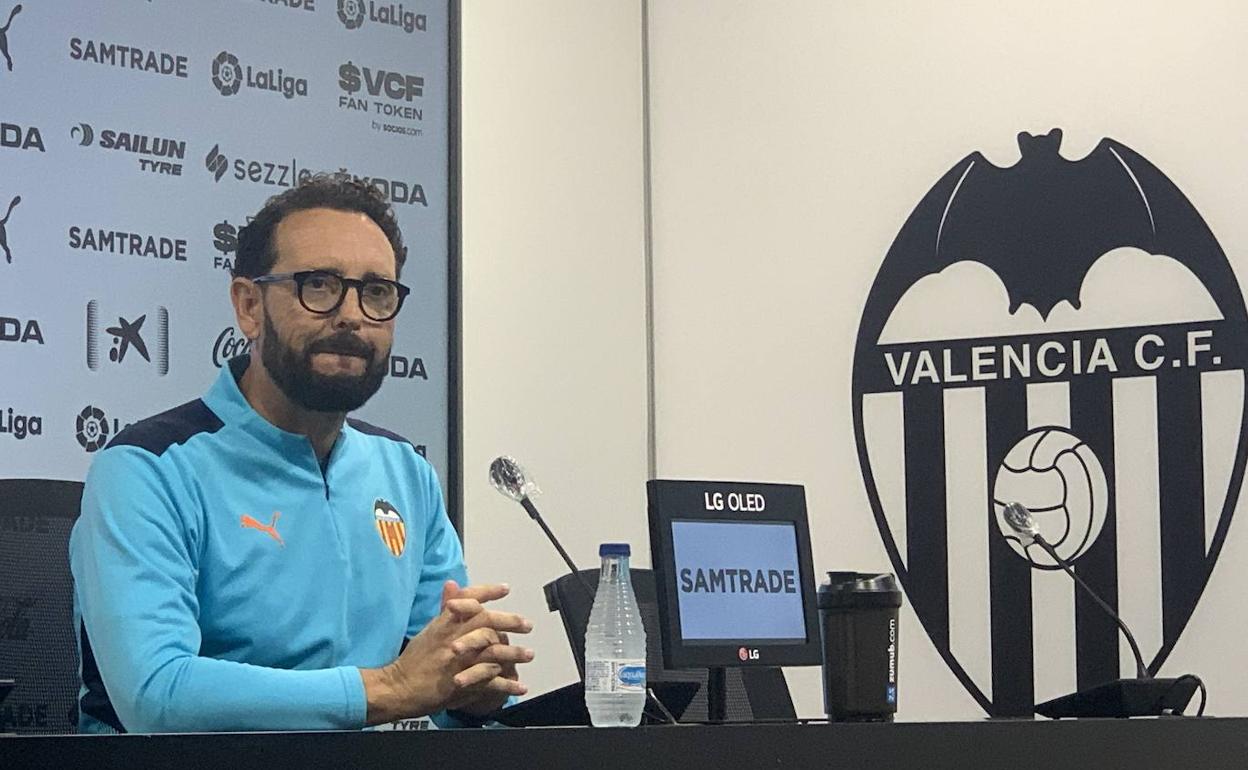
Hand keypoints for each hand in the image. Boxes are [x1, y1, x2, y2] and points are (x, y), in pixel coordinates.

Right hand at [361, 581, 533, 724]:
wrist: (399, 687)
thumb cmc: (414, 659)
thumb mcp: (429, 629)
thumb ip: (446, 609)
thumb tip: (453, 583)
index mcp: (445, 625)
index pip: (469, 601)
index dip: (488, 592)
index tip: (505, 589)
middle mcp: (454, 641)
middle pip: (487, 624)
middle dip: (511, 622)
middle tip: (527, 625)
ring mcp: (460, 663)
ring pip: (494, 653)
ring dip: (515, 654)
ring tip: (529, 654)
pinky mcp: (463, 685)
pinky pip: (491, 683)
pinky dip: (508, 685)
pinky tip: (520, 686)